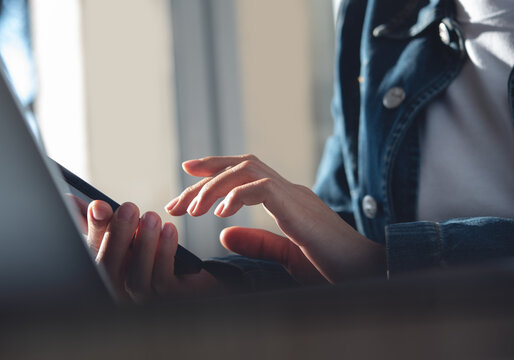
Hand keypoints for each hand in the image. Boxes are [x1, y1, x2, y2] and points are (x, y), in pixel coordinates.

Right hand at [69, 196, 224, 302]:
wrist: (190, 277)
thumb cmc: (150, 254)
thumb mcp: (124, 235)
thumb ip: (99, 221)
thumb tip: (71, 199)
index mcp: (102, 272)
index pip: (90, 251)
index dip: (93, 229)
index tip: (99, 206)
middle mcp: (117, 290)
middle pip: (109, 267)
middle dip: (118, 234)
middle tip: (129, 207)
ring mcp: (142, 300)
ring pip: (136, 277)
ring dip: (143, 244)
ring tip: (151, 217)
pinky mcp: (168, 300)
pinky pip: (162, 278)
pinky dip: (164, 252)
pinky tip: (168, 230)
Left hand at [165, 154, 384, 282]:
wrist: (367, 273)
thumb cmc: (332, 266)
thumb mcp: (287, 254)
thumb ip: (257, 241)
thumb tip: (224, 233)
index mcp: (285, 199)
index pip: (243, 174)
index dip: (213, 171)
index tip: (186, 176)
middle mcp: (289, 190)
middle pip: (240, 164)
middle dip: (204, 175)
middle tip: (177, 200)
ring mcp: (295, 195)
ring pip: (247, 170)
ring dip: (214, 186)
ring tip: (193, 209)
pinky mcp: (299, 208)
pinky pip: (262, 189)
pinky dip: (237, 196)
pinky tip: (221, 213)